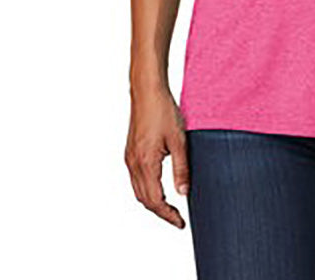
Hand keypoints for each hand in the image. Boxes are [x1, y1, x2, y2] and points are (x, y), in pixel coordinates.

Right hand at [124, 85, 189, 228]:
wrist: (147, 91)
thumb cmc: (163, 111)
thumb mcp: (178, 140)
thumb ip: (181, 168)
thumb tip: (184, 193)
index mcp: (146, 162)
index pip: (156, 200)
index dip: (168, 215)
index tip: (180, 222)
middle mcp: (134, 163)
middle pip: (145, 200)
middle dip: (161, 212)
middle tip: (177, 218)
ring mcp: (130, 158)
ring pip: (138, 191)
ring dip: (153, 202)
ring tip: (170, 207)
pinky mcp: (130, 152)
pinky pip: (135, 179)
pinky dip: (146, 190)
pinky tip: (158, 187)